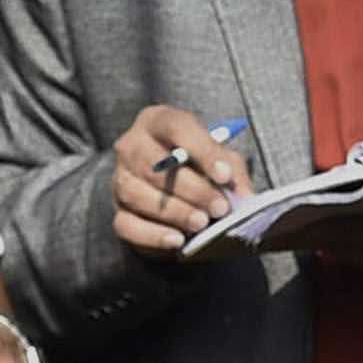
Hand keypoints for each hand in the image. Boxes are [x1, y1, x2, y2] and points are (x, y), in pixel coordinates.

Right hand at [110, 105, 249, 263]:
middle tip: (220, 208)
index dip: (202, 151)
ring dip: (174, 212)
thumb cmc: (199, 167)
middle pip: (155, 166)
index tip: (224, 176)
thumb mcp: (220, 159)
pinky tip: (176, 241)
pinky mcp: (118, 212)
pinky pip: (127, 225)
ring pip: (137, 195)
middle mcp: (131, 146)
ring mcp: (120, 180)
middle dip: (192, 189)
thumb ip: (233, 170)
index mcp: (158, 121)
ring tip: (201, 224)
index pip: (176, 127)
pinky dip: (153, 235)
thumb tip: (244, 196)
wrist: (177, 193)